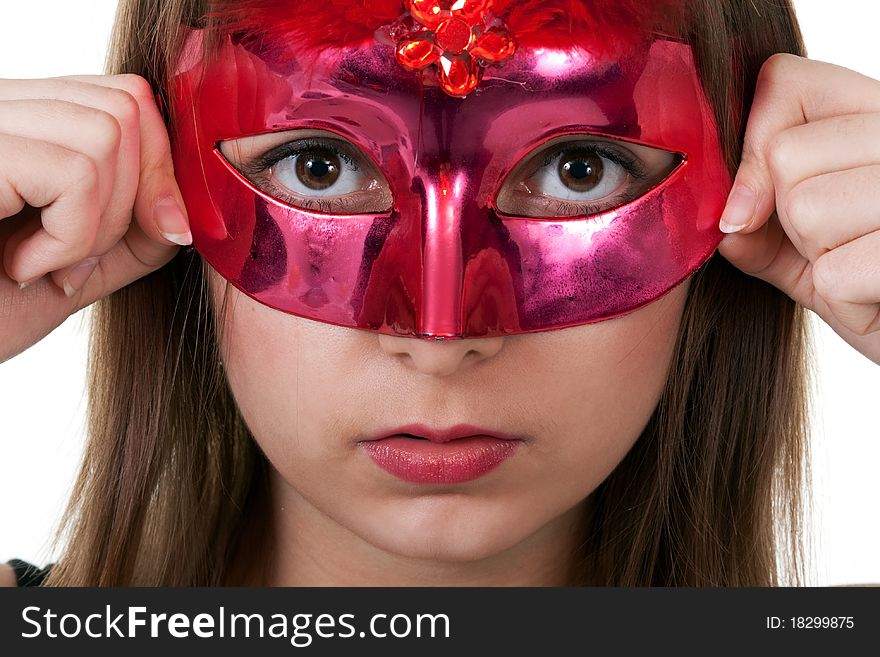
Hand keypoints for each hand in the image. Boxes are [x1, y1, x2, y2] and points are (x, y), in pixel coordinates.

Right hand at [0, 74, 189, 362]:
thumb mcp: (81, 266)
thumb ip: (135, 229)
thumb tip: (185, 209)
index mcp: (28, 123)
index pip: (128, 98)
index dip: (158, 167)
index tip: (152, 230)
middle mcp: (1, 107)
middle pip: (127, 105)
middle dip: (135, 198)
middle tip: (78, 257)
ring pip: (108, 132)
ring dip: (97, 226)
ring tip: (43, 264)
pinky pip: (74, 171)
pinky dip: (69, 238)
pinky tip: (22, 267)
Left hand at [717, 54, 879, 365]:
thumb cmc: (860, 286)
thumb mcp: (796, 245)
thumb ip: (750, 217)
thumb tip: (717, 211)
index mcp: (872, 113)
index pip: (783, 80)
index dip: (753, 147)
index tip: (752, 206)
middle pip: (786, 154)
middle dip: (788, 217)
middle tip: (834, 245)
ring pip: (807, 208)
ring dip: (819, 260)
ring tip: (857, 268)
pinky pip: (835, 273)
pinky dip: (843, 300)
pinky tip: (871, 296)